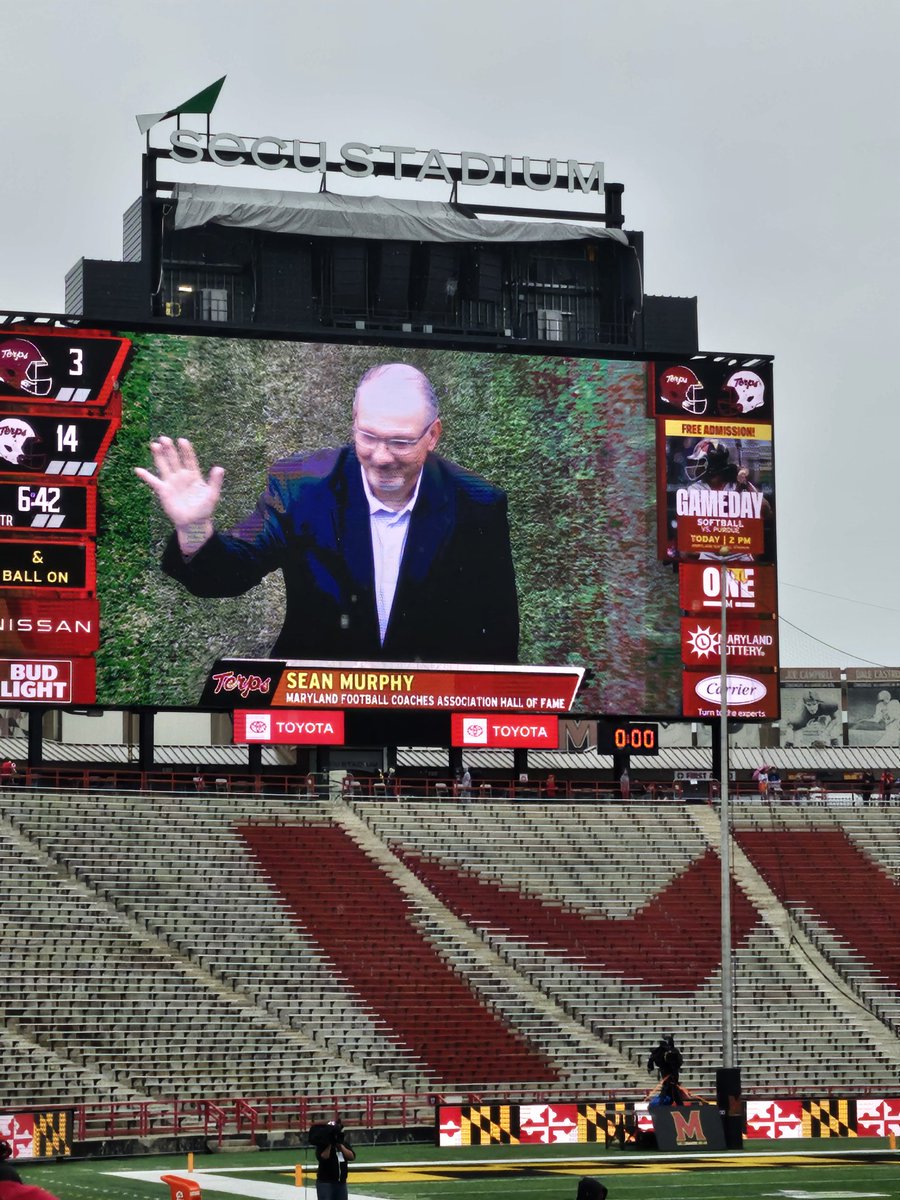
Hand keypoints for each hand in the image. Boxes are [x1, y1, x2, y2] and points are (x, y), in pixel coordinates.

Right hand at [135, 436, 224, 554]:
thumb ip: (215, 482)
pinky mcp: (163, 491)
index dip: (186, 450)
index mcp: (194, 475)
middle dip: (170, 449)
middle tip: (165, 438)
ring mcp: (171, 482)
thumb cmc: (204, 509)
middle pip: (174, 459)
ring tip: (154, 445)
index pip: (189, 459)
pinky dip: (146, 476)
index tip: (182, 440)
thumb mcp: (212, 495)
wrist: (193, 523)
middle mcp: (181, 476)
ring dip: (159, 456)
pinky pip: (153, 482)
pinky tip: (138, 470)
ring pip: (164, 466)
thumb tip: (220, 468)